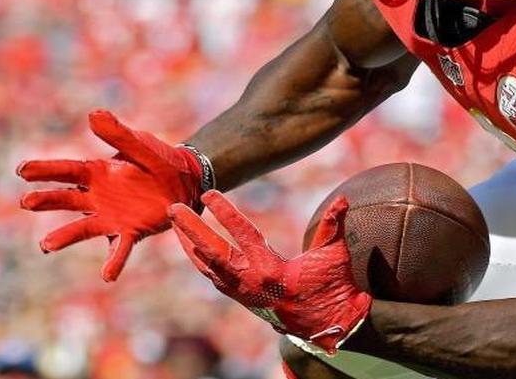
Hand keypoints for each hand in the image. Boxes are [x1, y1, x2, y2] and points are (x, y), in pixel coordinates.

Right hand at [17, 110, 203, 281]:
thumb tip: (93, 114)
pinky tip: (107, 276)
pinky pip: (119, 249)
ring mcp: (111, 216)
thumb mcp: (141, 144)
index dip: (44, 170)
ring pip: (83, 227)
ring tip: (46, 245)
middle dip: (47, 200)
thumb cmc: (160, 160)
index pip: (66, 171)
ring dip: (65, 236)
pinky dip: (113, 262)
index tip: (21, 170)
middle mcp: (97, 197)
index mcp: (97, 172)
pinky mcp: (130, 231)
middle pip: (67, 199)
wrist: (187, 181)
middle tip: (26, 203)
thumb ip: (119, 134)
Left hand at [169, 191, 370, 354]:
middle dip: (190, 229)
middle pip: (211, 252)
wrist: (328, 323)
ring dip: (189, 245)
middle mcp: (250, 281)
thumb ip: (333, 224)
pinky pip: (213, 277)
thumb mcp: (334, 253)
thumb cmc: (332, 286)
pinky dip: (200, 261)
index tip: (208, 193)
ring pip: (206, 267)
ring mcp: (243, 292)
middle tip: (173, 209)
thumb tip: (343, 199)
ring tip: (176, 225)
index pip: (242, 233)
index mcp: (270, 268)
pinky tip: (194, 249)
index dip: (224, 212)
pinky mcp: (242, 298)